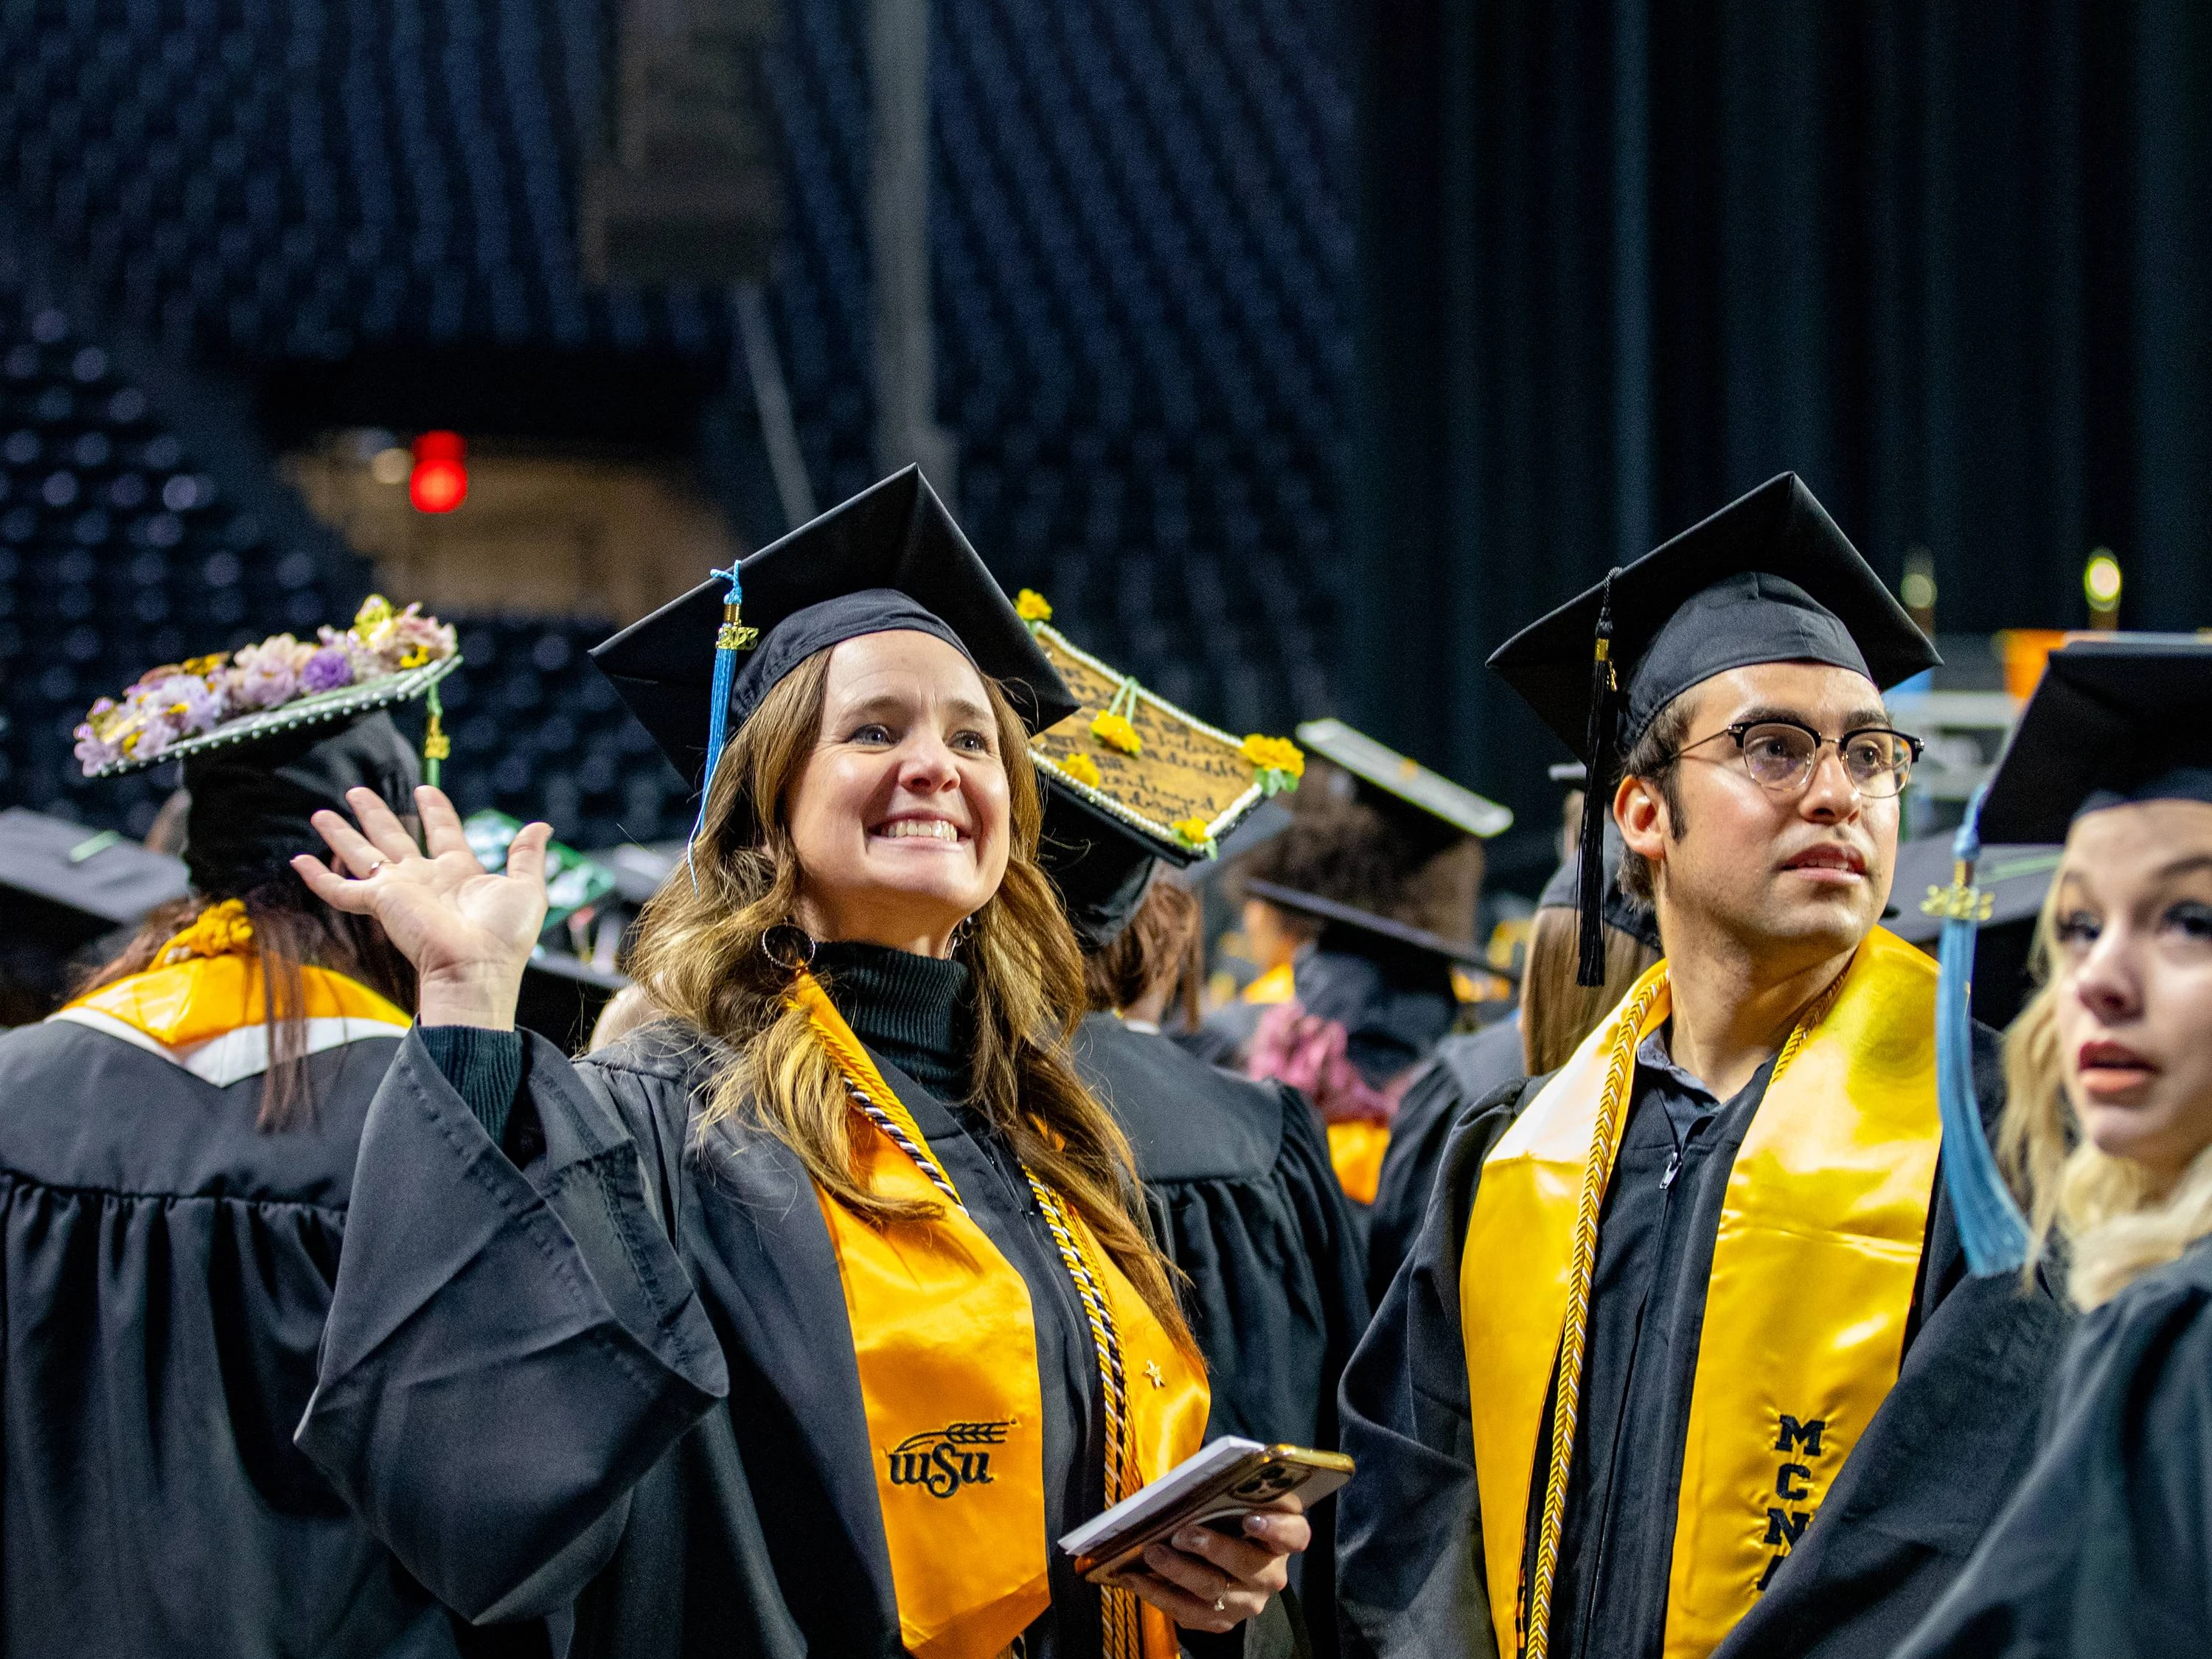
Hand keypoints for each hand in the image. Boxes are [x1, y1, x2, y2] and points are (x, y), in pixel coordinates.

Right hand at [292, 785, 551, 1029]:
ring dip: (343, 833)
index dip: (436, 811)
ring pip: (362, 854)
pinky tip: (299, 860)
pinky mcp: (379, 903)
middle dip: (376, 815)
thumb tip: (540, 825)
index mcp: (460, 873)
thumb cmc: (504, 937)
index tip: (426, 789)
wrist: (477, 967)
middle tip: (357, 792)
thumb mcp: (527, 888)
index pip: (443, 833)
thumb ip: (527, 855)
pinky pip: (341, 889)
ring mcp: (399, 891)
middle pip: (394, 837)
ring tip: (322, 813)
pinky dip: (318, 876)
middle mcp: (425, 879)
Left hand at [1119, 1495, 1308, 1634]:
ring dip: (1178, 1572)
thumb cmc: (1229, 1516)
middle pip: (1247, 1565)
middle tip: (1181, 1533)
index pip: (1294, 1534)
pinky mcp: (1223, 1620)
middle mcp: (1270, 1574)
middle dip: (1212, 1548)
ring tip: (1151, 1553)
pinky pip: (1191, 1613)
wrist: (1226, 1560)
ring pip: (1214, 1591)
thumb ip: (1227, 1491)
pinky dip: (1160, 1594)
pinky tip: (1135, 1578)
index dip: (1275, 1528)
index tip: (1250, 1518)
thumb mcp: (1236, 1500)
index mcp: (1284, 1539)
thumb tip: (1191, 1483)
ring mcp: (1247, 1602)